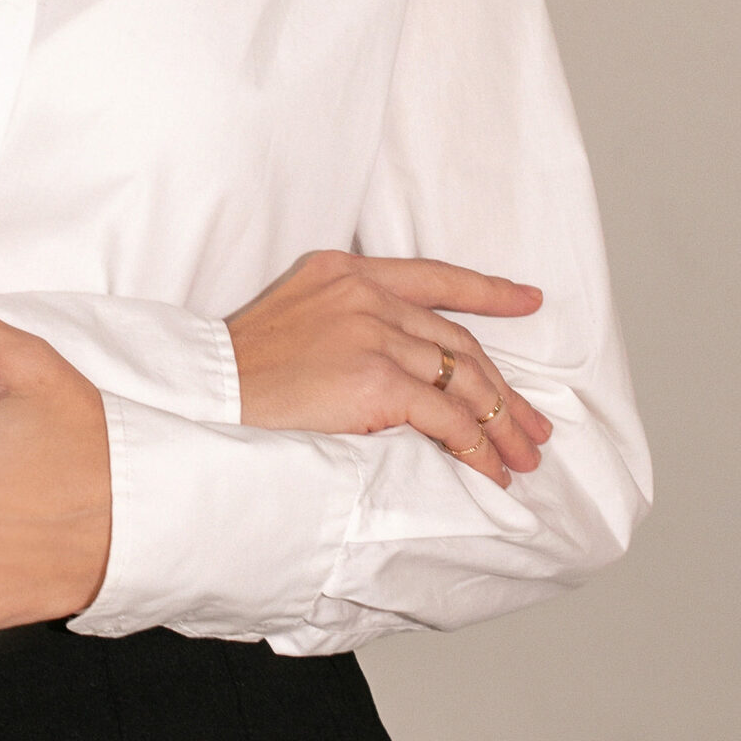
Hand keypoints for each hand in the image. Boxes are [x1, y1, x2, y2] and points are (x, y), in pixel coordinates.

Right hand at [226, 251, 552, 487]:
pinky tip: (489, 470)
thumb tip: (404, 366)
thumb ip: (348, 319)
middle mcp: (365, 293)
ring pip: (462, 381)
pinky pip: (447, 418)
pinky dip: (476, 448)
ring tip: (521, 457)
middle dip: (504, 390)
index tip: (529, 300)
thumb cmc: (242, 366)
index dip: (488, 292)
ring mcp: (372, 333)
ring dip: (499, 425)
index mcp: (346, 269)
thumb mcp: (296, 314)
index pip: (434, 276)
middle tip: (534, 426)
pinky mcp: (376, 379)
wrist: (207, 389)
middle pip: (458, 342)